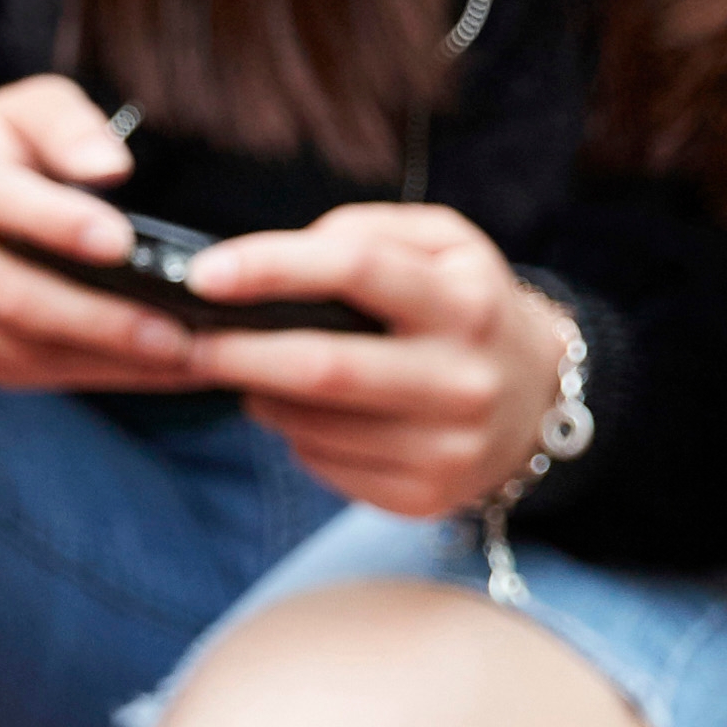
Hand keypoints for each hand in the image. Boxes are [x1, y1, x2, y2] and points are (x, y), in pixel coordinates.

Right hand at [0, 77, 204, 395]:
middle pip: (16, 296)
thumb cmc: (8, 149)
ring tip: (182, 359)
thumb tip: (110, 166)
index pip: (2, 202)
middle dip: (99, 320)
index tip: (121, 243)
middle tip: (173, 334)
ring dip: (107, 361)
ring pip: (25, 349)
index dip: (60, 224)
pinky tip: (155, 370)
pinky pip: (33, 372)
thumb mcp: (35, 109)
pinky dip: (98, 374)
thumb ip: (71, 126)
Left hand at [177, 203, 580, 520]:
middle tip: (187, 340)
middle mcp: (461, 379)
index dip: (273, 268)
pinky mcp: (421, 496)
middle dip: (240, 353)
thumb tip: (282, 255)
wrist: (538, 402)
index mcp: (465, 302)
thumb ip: (369, 230)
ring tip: (248, 369)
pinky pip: (324, 463)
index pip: (358, 271)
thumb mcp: (446, 245)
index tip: (204, 274)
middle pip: (324, 368)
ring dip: (260, 395)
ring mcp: (444, 448)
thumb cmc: (469, 308)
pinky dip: (293, 434)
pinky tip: (299, 411)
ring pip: (313, 425)